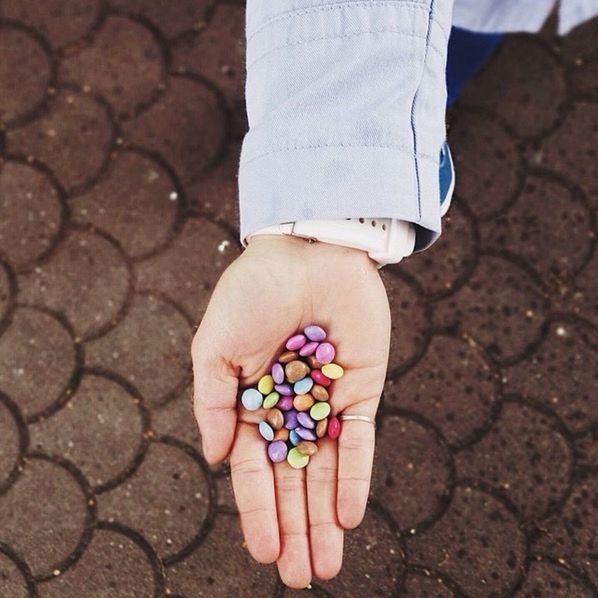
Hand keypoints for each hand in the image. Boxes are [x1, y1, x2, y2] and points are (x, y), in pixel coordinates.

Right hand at [191, 235, 390, 587]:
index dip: (258, 511)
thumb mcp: (215, 347)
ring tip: (326, 564)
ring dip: (325, 516)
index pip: (254, 468)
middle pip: (293, 479)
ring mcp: (327, 401)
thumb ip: (214, 402)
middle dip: (296, 527)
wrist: (307, 250)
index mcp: (252, 402)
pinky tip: (349, 515)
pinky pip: (358, 439)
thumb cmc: (253, 292)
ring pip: (327, 469)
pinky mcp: (362, 387)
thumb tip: (215, 458)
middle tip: (301, 576)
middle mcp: (290, 408)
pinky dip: (354, 476)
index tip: (266, 553)